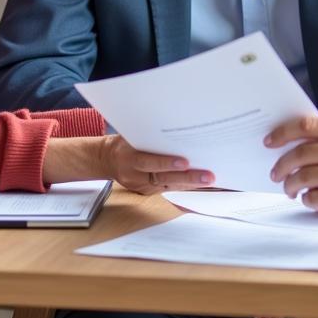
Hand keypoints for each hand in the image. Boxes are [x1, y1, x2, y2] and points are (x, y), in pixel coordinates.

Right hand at [99, 134, 214, 194]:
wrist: (107, 159)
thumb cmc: (123, 142)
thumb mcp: (130, 133)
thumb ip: (148, 133)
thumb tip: (175, 124)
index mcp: (129, 158)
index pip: (148, 162)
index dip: (166, 162)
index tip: (185, 161)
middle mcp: (136, 175)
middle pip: (164, 178)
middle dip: (188, 177)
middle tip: (208, 176)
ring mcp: (143, 186)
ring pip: (170, 186)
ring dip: (191, 184)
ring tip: (211, 180)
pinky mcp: (149, 192)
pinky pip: (170, 190)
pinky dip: (186, 186)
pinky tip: (202, 184)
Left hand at [265, 115, 317, 224]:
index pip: (306, 125)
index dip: (282, 133)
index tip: (269, 141)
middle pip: (299, 153)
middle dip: (281, 165)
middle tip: (276, 173)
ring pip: (302, 177)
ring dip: (290, 185)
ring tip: (290, 190)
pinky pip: (313, 198)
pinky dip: (307, 200)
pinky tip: (310, 200)